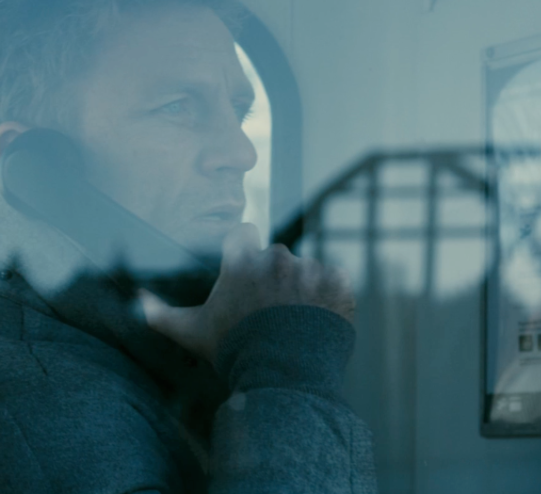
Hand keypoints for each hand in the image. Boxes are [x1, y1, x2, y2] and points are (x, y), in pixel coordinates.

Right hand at [139, 223, 354, 364]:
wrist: (285, 374)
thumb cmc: (234, 349)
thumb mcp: (192, 332)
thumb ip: (160, 313)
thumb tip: (135, 299)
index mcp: (244, 260)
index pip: (244, 234)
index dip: (245, 250)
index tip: (246, 271)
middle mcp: (278, 257)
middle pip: (277, 258)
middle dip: (275, 278)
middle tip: (272, 311)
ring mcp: (310, 268)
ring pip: (307, 270)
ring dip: (304, 289)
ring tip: (298, 322)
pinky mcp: (338, 282)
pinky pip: (335, 281)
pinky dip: (330, 296)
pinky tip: (319, 320)